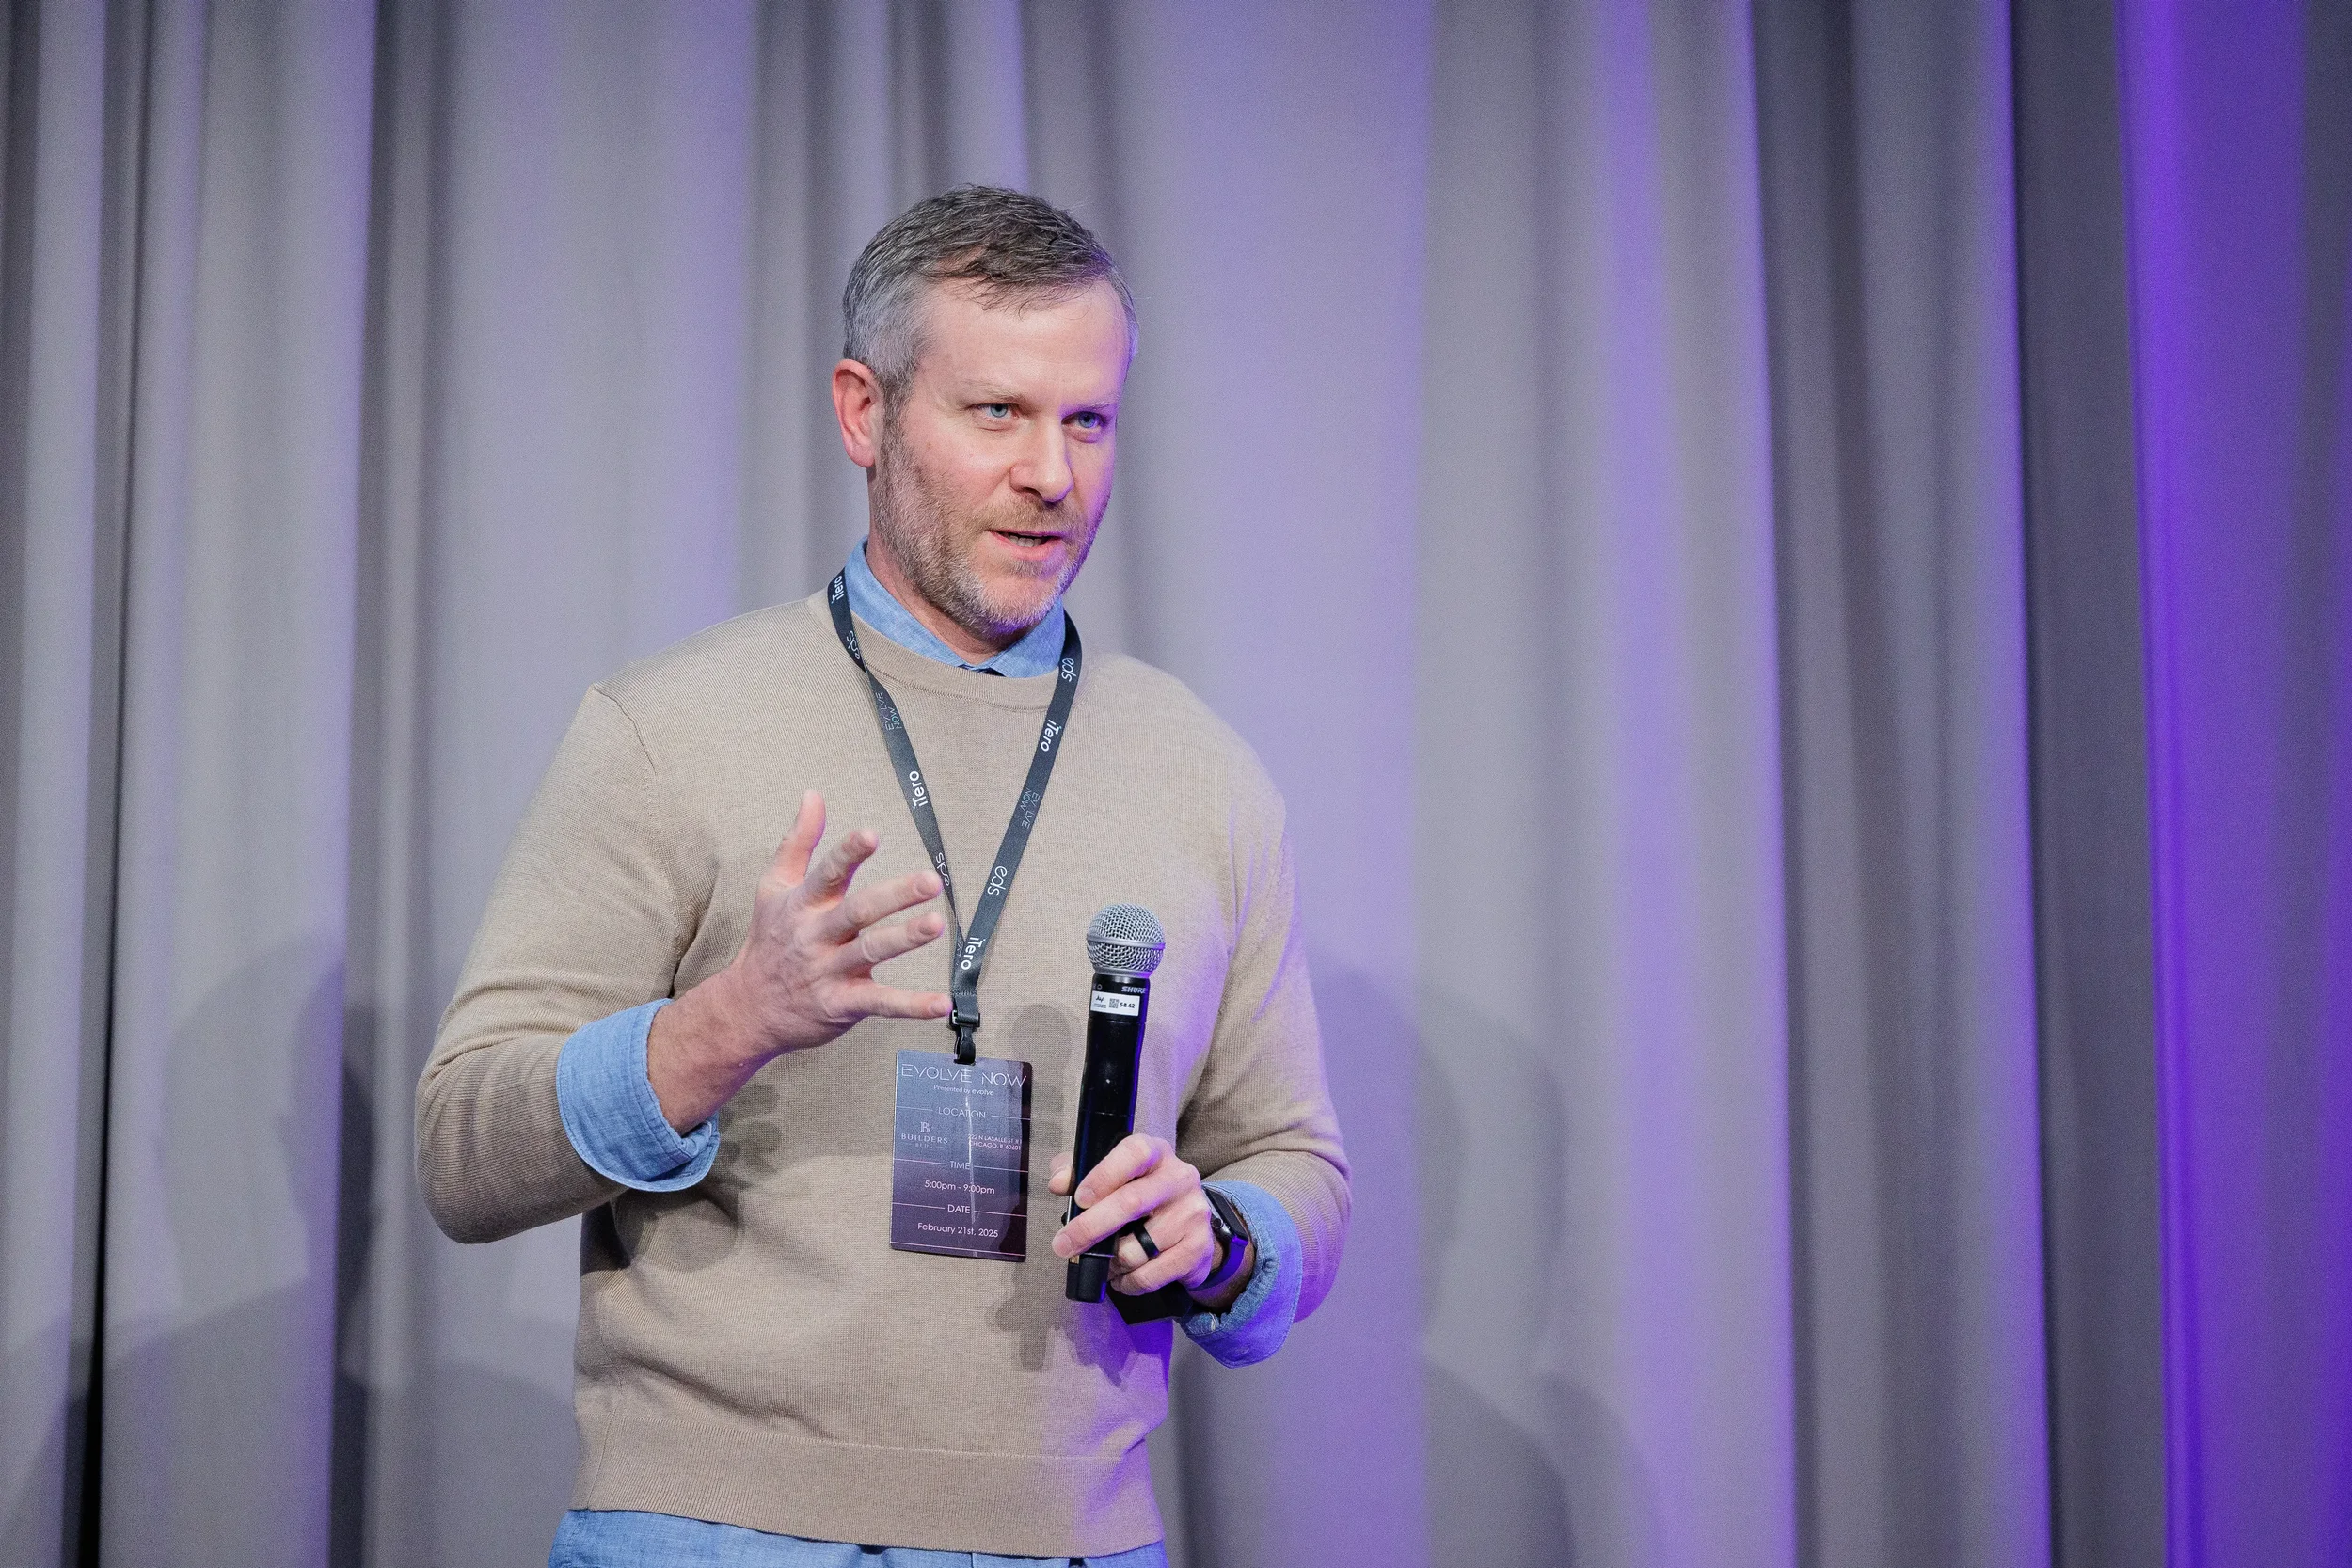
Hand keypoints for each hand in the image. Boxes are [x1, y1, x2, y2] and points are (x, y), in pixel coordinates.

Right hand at [646, 790, 950, 1129]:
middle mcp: (816, 935)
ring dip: (905, 938)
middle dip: (894, 896)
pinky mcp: (842, 1004)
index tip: (871, 834)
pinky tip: (941, 1002)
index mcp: (803, 904)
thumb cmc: (770, 940)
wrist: (748, 1009)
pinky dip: (911, 1005)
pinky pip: (880, 1003)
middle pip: (857, 911)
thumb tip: (813, 795)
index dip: (849, 853)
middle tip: (931, 879)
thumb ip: (798, 841)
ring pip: (870, 952)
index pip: (827, 874)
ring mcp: (828, 971)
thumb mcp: (774, 888)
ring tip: (937, 924)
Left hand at [1048, 1136, 1254, 1310]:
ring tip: (1101, 1263)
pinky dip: (1126, 1282)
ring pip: (1137, 1248)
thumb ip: (1079, 1171)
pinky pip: (1150, 1276)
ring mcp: (1192, 1214)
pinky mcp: (1197, 1249)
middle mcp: (1180, 1179)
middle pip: (1132, 1202)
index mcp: (1158, 1153)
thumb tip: (1058, 1183)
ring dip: (1109, 1262)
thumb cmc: (1140, 1195)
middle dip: (1090, 1228)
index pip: (1135, 1152)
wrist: (1192, 1226)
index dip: (1104, 1175)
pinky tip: (1121, 1277)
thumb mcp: (1114, 1174)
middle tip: (1063, 1245)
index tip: (1079, 1199)